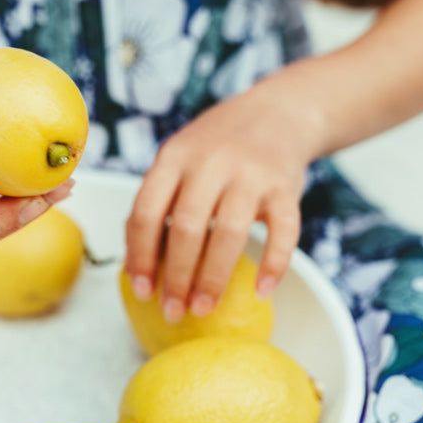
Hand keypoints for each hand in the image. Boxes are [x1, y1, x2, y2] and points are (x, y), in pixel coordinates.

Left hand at [123, 84, 321, 319]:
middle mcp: (210, 163)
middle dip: (176, 277)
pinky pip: (284, 231)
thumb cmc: (215, 148)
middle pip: (185, 228)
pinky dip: (273, 265)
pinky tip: (261, 291)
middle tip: (172, 311)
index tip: (143, 290)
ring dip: (213, 278)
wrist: (277, 112)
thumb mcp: (177, 160)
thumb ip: (157, 201)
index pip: (146, 213)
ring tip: (203, 308)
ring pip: (228, 233)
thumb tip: (136, 264)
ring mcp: (250, 173)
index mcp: (173, 158)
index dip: (140, 256)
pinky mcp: (285, 186)